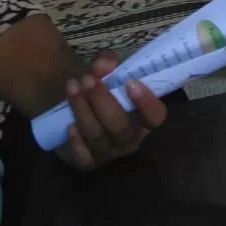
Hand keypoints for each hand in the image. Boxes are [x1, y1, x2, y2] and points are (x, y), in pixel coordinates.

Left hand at [56, 51, 166, 171]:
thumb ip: (107, 63)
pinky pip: (83, 158)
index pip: (155, 117)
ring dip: (83, 110)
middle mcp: (131, 138)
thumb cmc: (101, 89)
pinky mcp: (88, 162)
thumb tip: (103, 64)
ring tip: (72, 86)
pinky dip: (76, 143)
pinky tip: (69, 125)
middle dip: (103, 101)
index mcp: (144, 117)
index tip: (131, 82)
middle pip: (121, 127)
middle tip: (88, 79)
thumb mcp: (107, 71)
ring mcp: (109, 153)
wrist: (78, 106)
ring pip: (98, 136)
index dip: (147, 103)